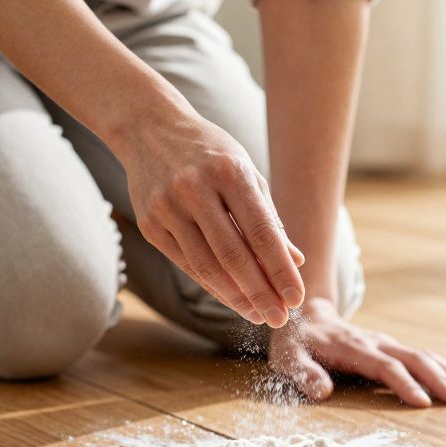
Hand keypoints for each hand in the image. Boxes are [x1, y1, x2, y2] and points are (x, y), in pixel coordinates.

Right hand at [122, 113, 305, 327]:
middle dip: (260, 292)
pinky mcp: (149, 223)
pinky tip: (230, 298)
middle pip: (233, 255)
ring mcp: (168, 207)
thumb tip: (295, 260)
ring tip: (257, 315)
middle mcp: (196, 189)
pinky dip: (210, 284)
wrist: (149, 128)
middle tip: (280, 318)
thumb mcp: (245, 172)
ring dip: (235, 296)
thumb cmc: (209, 152)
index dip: (280, 270)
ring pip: (206, 265)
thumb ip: (269, 217)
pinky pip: (185, 263)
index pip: (261, 232)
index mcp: (230, 172)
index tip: (296, 298)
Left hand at [269, 298, 445, 406]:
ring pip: (424, 354)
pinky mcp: (391, 347)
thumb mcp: (289, 358)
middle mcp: (375, 342)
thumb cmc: (296, 343)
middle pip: (413, 358)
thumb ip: (304, 374)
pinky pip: (423, 355)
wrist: (304, 315)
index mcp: (352, 347)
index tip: (423, 403)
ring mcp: (386, 342)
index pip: (384, 366)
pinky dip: (445, 367)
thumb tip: (322, 392)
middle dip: (438, 378)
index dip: (404, 384)